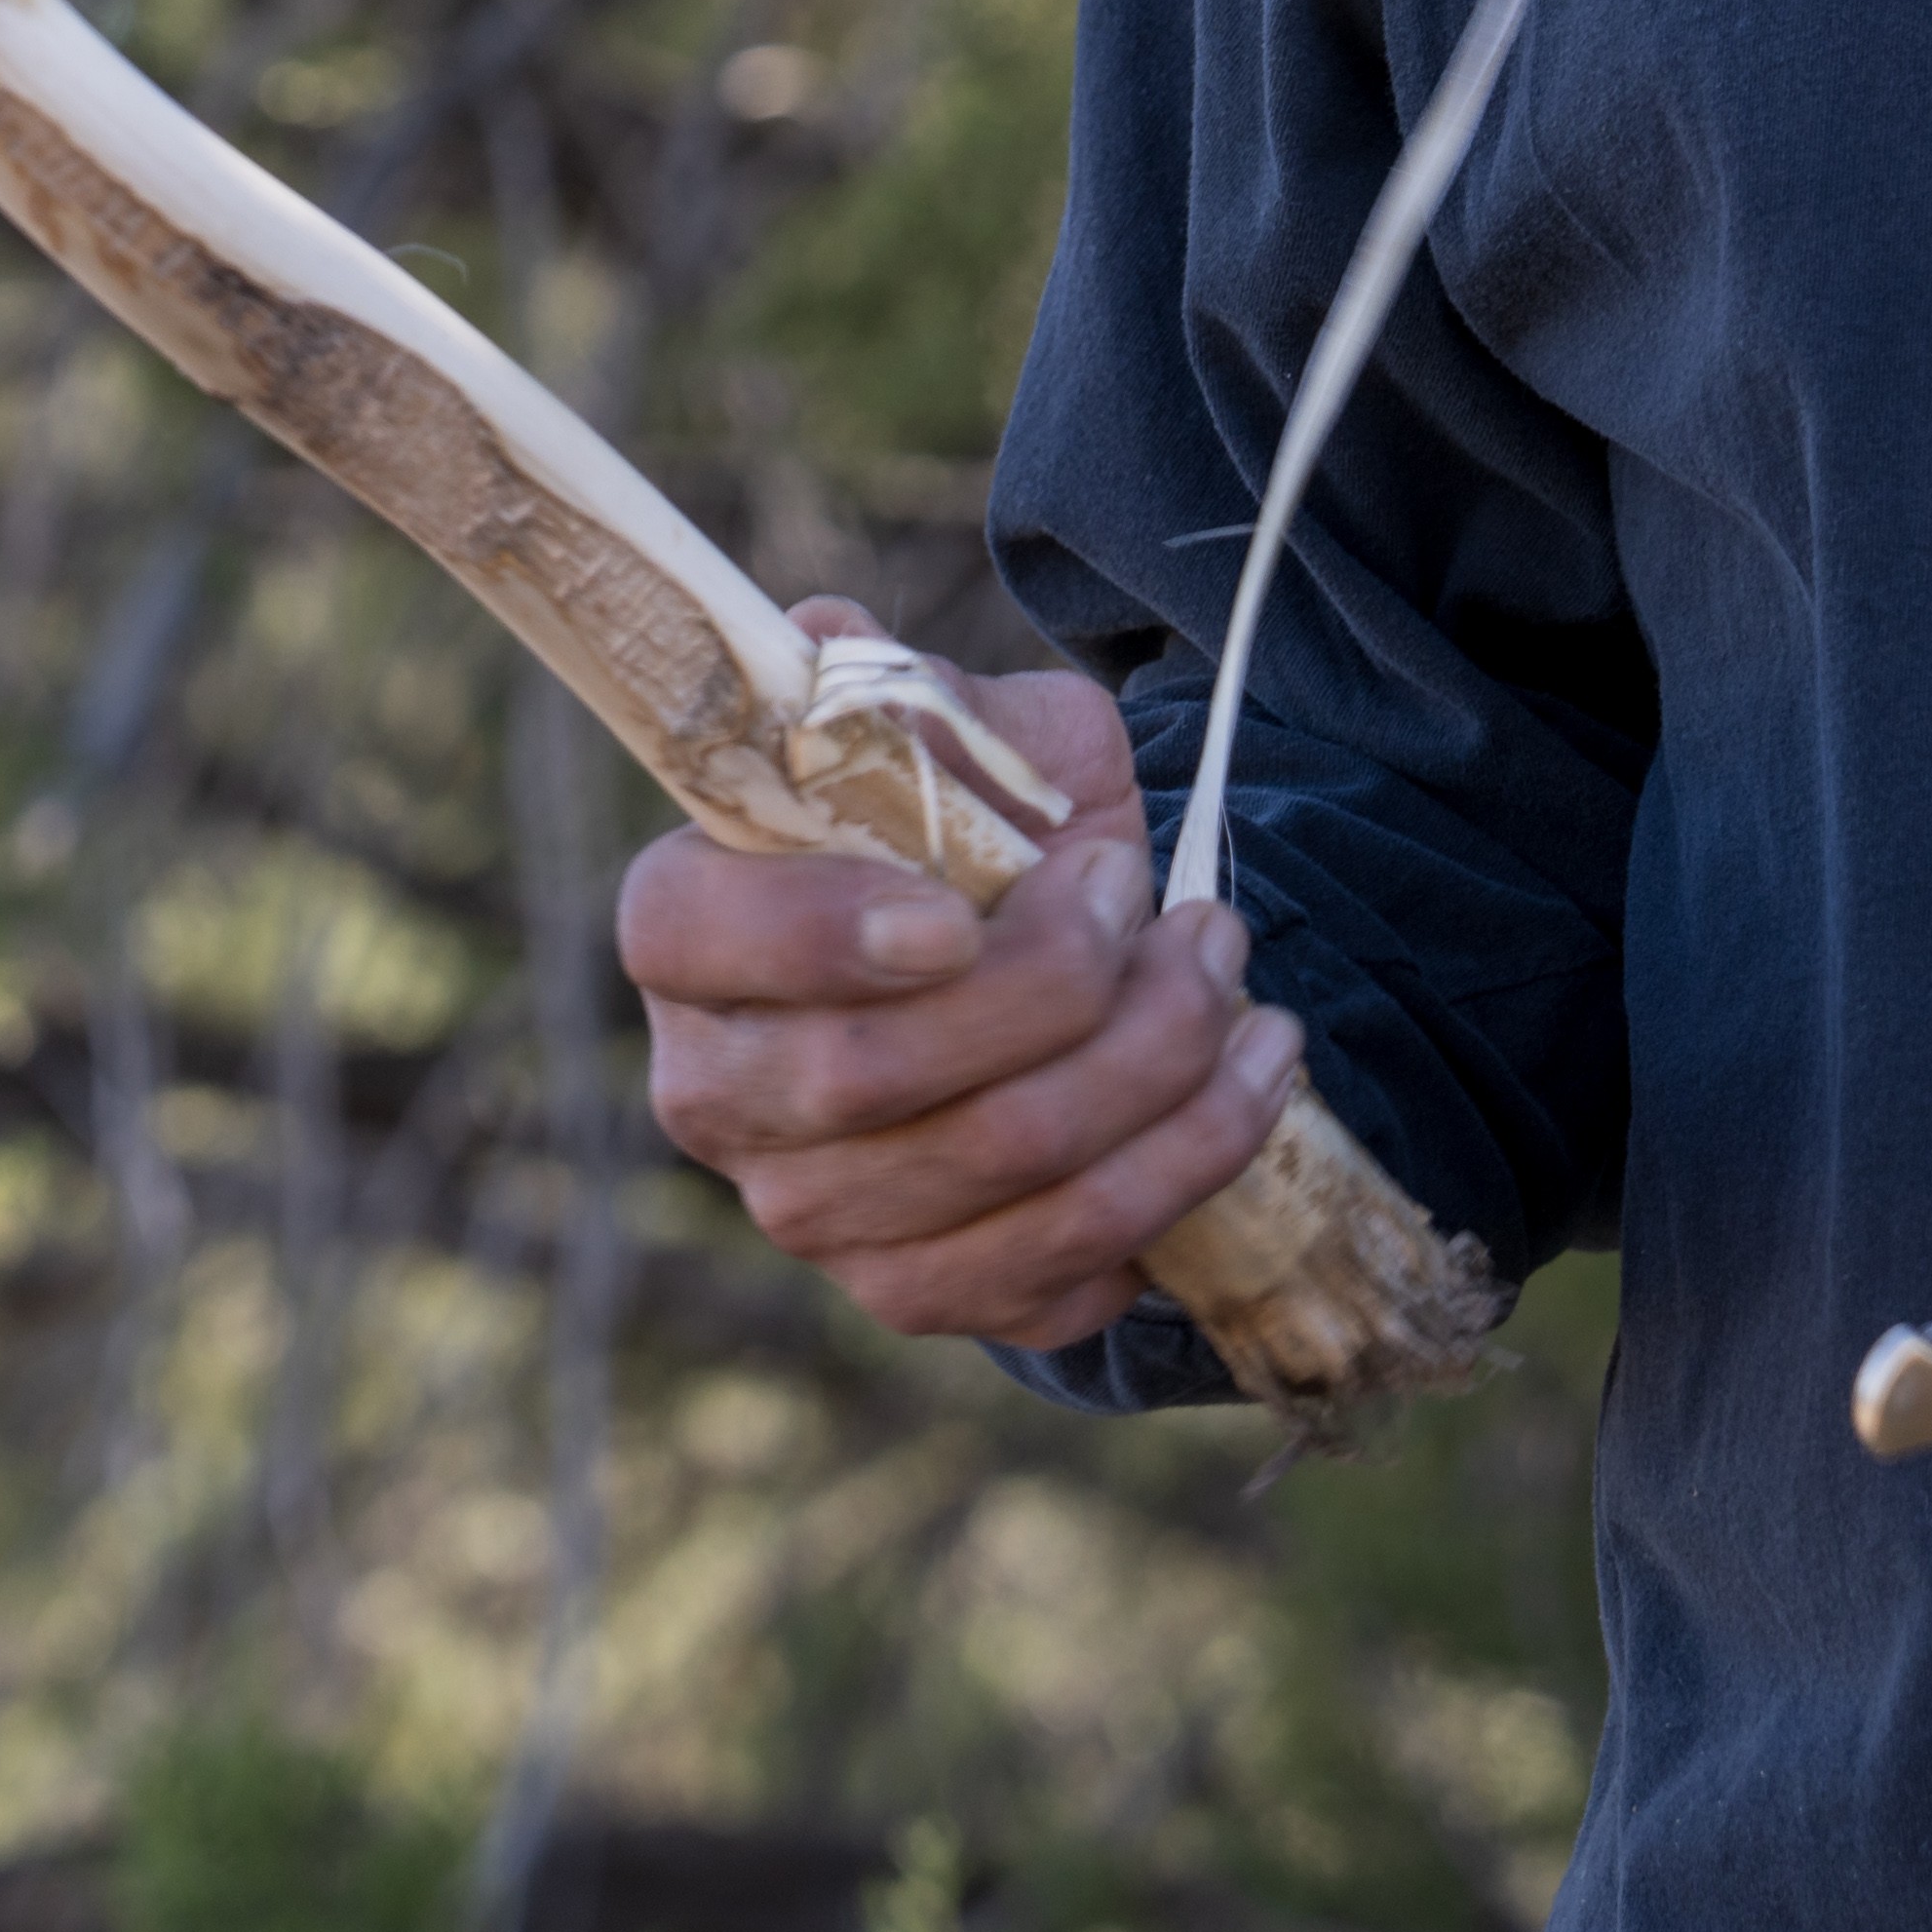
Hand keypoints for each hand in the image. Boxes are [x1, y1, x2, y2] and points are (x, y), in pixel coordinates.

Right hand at [615, 613, 1307, 1352]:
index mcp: (687, 930)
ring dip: (1153, 1075)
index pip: (697, 940)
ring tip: (1236, 975)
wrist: (1064, 960)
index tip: (958, 914)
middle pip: (869, 1078)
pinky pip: (1054, 1266)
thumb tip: (824, 639)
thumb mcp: (969, 731)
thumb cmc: (990, 827)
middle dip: (1061, 992)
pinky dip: (1179, 1172)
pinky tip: (1243, 1085)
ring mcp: (810, 1213)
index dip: (817, 935)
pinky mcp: (915, 1291)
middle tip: (1172, 902)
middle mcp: (718, 1090)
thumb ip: (911, 697)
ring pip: (991, 1176)